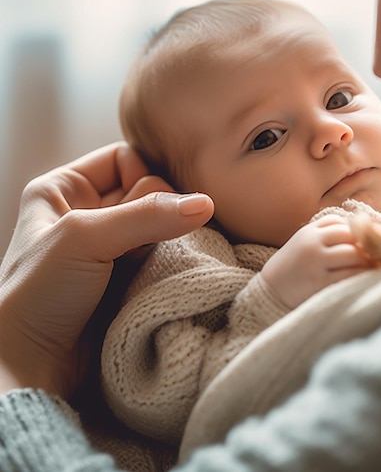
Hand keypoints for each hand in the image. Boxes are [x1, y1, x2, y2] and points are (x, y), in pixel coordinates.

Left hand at [0, 142, 213, 397]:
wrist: (31, 367)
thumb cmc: (37, 293)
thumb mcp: (85, 238)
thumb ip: (147, 215)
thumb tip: (205, 203)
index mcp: (64, 188)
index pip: (125, 157)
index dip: (142, 176)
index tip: (141, 207)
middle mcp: (88, 211)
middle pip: (149, 190)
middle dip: (155, 214)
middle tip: (137, 245)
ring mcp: (110, 245)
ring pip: (161, 223)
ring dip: (165, 240)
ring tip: (148, 263)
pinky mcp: (128, 274)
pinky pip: (164, 252)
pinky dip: (170, 260)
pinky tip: (160, 273)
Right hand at [261, 214, 374, 308]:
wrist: (271, 291)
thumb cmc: (295, 265)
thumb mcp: (305, 241)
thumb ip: (327, 233)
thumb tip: (365, 228)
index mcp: (309, 232)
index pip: (340, 223)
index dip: (354, 232)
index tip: (362, 243)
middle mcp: (312, 244)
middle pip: (350, 235)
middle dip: (365, 245)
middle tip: (375, 255)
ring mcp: (316, 263)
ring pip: (354, 254)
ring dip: (367, 260)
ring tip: (372, 267)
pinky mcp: (321, 283)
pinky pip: (350, 275)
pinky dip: (361, 275)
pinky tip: (364, 279)